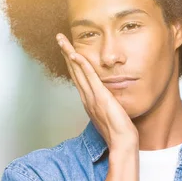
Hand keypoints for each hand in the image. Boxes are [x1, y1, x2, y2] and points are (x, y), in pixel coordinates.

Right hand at [56, 33, 137, 149]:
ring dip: (69, 53)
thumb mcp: (110, 113)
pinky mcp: (100, 96)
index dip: (72, 63)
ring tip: (62, 40)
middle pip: (73, 71)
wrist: (122, 142)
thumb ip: (107, 104)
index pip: (78, 77)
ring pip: (77, 71)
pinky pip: (89, 77)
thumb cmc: (119, 131)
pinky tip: (76, 54)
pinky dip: (82, 65)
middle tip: (59, 39)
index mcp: (89, 100)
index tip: (68, 50)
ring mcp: (92, 96)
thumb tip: (109, 99)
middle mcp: (87, 97)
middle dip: (66, 53)